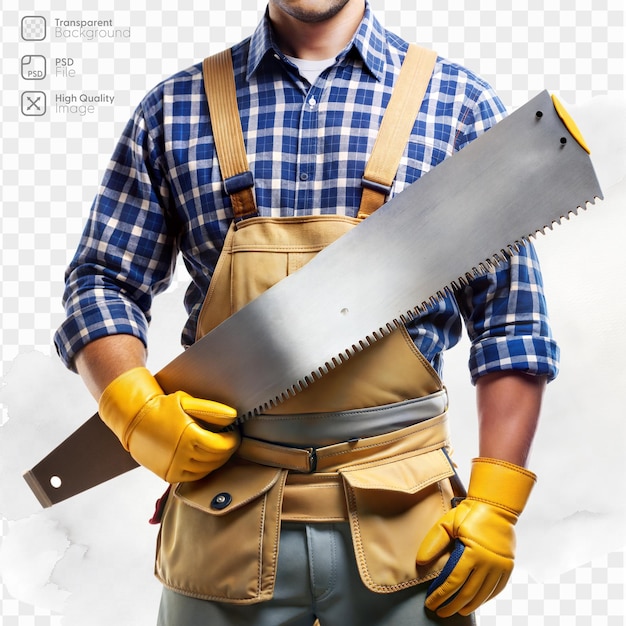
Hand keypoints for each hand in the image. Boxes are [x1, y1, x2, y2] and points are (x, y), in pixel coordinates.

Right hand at [98, 367, 239, 482]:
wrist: (134, 419)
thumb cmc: (162, 407)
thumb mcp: (187, 402)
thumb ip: (212, 410)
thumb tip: (233, 416)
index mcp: (189, 436)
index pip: (222, 446)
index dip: (232, 441)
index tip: (234, 434)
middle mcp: (182, 455)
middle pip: (216, 459)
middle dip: (226, 450)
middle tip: (228, 441)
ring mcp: (174, 467)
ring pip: (206, 470)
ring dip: (216, 460)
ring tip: (217, 448)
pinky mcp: (168, 475)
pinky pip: (193, 477)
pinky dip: (203, 469)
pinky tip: (204, 458)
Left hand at [415, 457, 535, 616]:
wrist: (496, 507)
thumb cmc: (469, 513)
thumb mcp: (447, 523)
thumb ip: (433, 543)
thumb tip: (421, 562)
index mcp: (472, 553)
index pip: (453, 582)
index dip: (441, 595)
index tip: (430, 603)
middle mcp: (488, 563)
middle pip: (468, 593)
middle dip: (451, 605)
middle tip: (440, 611)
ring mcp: (500, 567)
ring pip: (483, 595)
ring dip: (468, 606)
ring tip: (456, 611)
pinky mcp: (508, 567)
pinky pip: (496, 589)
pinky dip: (485, 598)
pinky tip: (475, 602)